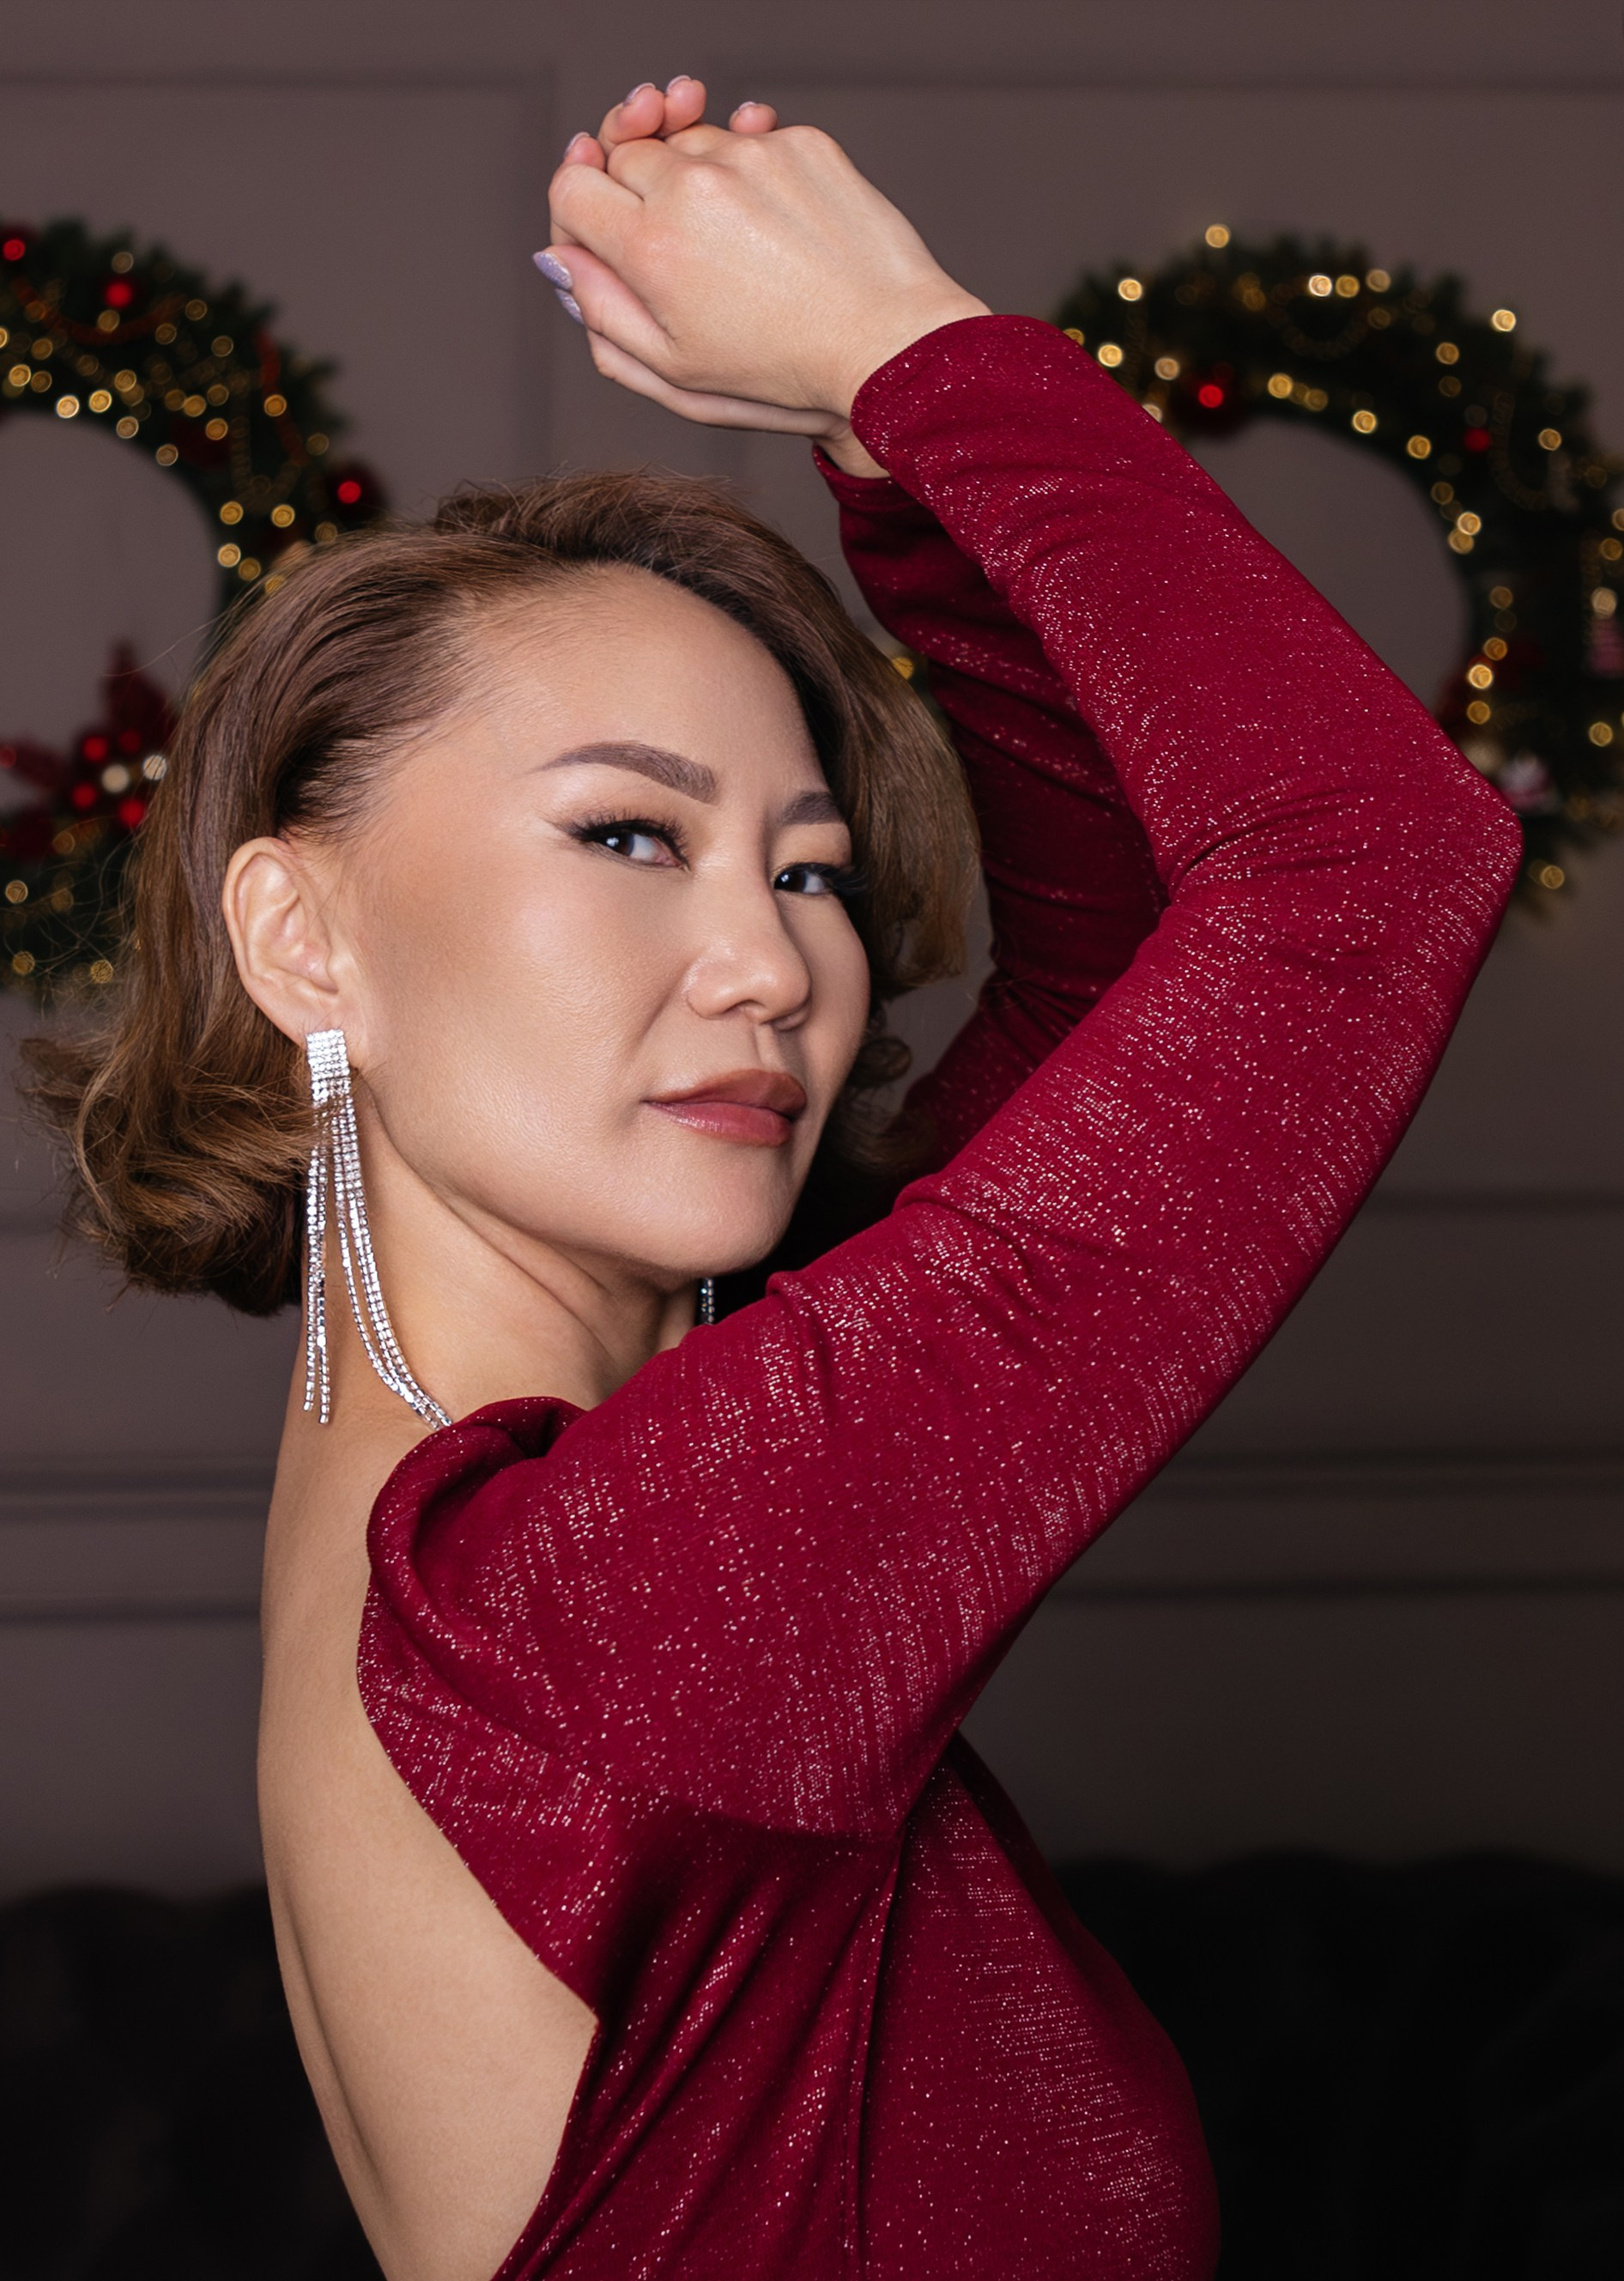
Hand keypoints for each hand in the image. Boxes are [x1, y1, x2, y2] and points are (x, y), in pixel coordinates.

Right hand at [539, 81, 987, 474]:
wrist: (886, 351)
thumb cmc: (779, 375)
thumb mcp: (672, 373)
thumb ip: (601, 313)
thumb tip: (558, 259)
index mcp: (649, 247)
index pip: (571, 183)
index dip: (577, 209)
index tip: (595, 225)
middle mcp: (692, 185)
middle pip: (623, 152)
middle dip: (631, 188)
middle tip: (662, 229)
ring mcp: (750, 155)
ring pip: (687, 139)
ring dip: (692, 175)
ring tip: (726, 236)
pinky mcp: (799, 143)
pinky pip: (749, 136)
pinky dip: (749, 170)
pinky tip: (767, 220)